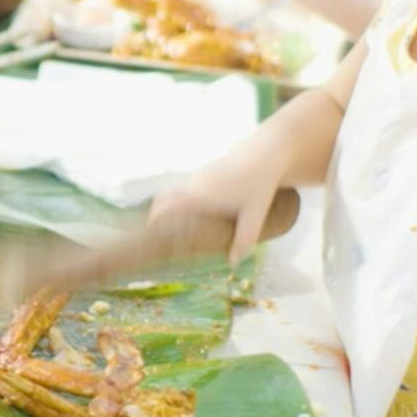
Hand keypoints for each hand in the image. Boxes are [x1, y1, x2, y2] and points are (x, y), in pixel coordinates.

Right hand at [147, 156, 288, 262]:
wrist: (267, 152)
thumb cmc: (260, 183)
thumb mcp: (255, 214)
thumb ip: (244, 239)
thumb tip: (233, 263)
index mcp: (201, 195)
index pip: (167, 206)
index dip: (155, 220)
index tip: (150, 234)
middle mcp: (195, 184)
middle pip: (164, 198)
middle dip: (157, 215)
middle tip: (158, 235)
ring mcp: (199, 175)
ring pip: (173, 191)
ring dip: (169, 207)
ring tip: (174, 228)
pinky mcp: (205, 171)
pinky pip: (184, 186)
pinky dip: (180, 199)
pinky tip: (193, 212)